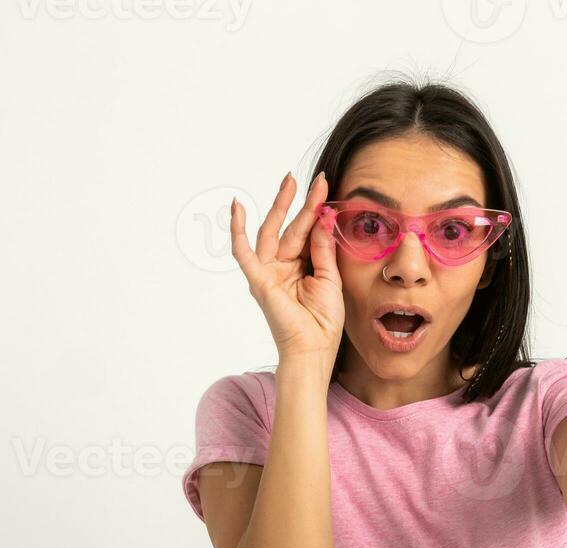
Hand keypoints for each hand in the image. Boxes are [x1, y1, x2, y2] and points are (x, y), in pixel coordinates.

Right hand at [228, 171, 344, 359]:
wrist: (314, 348)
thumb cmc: (324, 321)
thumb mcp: (330, 278)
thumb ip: (323, 247)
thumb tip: (323, 216)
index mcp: (301, 266)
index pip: (307, 232)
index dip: (316, 211)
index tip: (326, 189)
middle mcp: (282, 266)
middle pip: (290, 227)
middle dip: (300, 202)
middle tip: (312, 179)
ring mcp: (268, 272)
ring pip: (272, 232)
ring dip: (280, 206)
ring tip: (289, 182)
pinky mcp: (258, 280)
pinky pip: (243, 252)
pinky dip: (238, 231)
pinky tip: (237, 208)